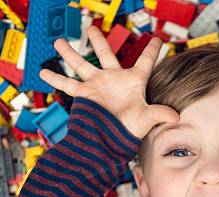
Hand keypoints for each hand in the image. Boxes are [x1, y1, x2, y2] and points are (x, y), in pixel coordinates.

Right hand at [39, 26, 178, 138]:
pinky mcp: (84, 95)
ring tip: (58, 41)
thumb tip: (176, 117)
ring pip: (82, 64)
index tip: (157, 39)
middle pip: (106, 54)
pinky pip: (68, 84)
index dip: (152, 50)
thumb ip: (159, 114)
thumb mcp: (146, 119)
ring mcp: (97, 85)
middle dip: (98, 41)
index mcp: (133, 81)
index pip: (146, 61)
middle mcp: (114, 80)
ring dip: (70, 53)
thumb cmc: (129, 132)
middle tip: (92, 29)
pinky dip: (55, 78)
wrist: (110, 144)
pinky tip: (42, 72)